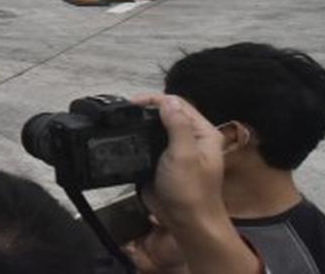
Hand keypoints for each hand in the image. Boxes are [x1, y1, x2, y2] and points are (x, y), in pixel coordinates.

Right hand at [132, 93, 258, 273]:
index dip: (155, 100)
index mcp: (203, 133)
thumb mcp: (184, 155)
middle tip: (124, 112)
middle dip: (146, 110)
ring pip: (156, 128)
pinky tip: (125, 138)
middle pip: (167, 114)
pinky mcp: (162, 162)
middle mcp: (192, 138)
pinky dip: (137, 139)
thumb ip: (177, 126)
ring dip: (140, 124)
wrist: (186, 223)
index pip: (178, 104)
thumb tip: (167, 101)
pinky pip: (148, 144)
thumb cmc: (190, 192)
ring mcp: (177, 151)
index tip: (132, 103)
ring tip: (122, 122)